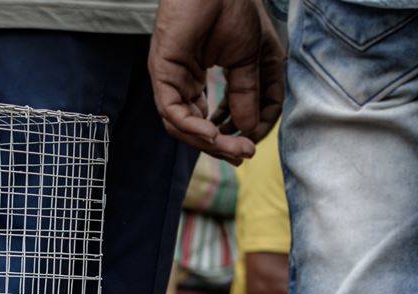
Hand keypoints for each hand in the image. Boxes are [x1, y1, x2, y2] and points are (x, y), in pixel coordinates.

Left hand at [148, 0, 284, 163]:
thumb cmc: (234, 9)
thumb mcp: (251, 59)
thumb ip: (246, 94)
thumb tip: (250, 130)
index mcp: (205, 80)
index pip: (220, 118)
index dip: (238, 133)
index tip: (255, 142)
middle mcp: (187, 84)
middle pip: (199, 128)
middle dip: (223, 145)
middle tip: (243, 156)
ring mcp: (173, 80)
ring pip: (184, 126)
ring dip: (210, 142)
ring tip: (234, 149)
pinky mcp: (163, 75)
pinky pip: (173, 112)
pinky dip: (193, 127)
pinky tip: (213, 135)